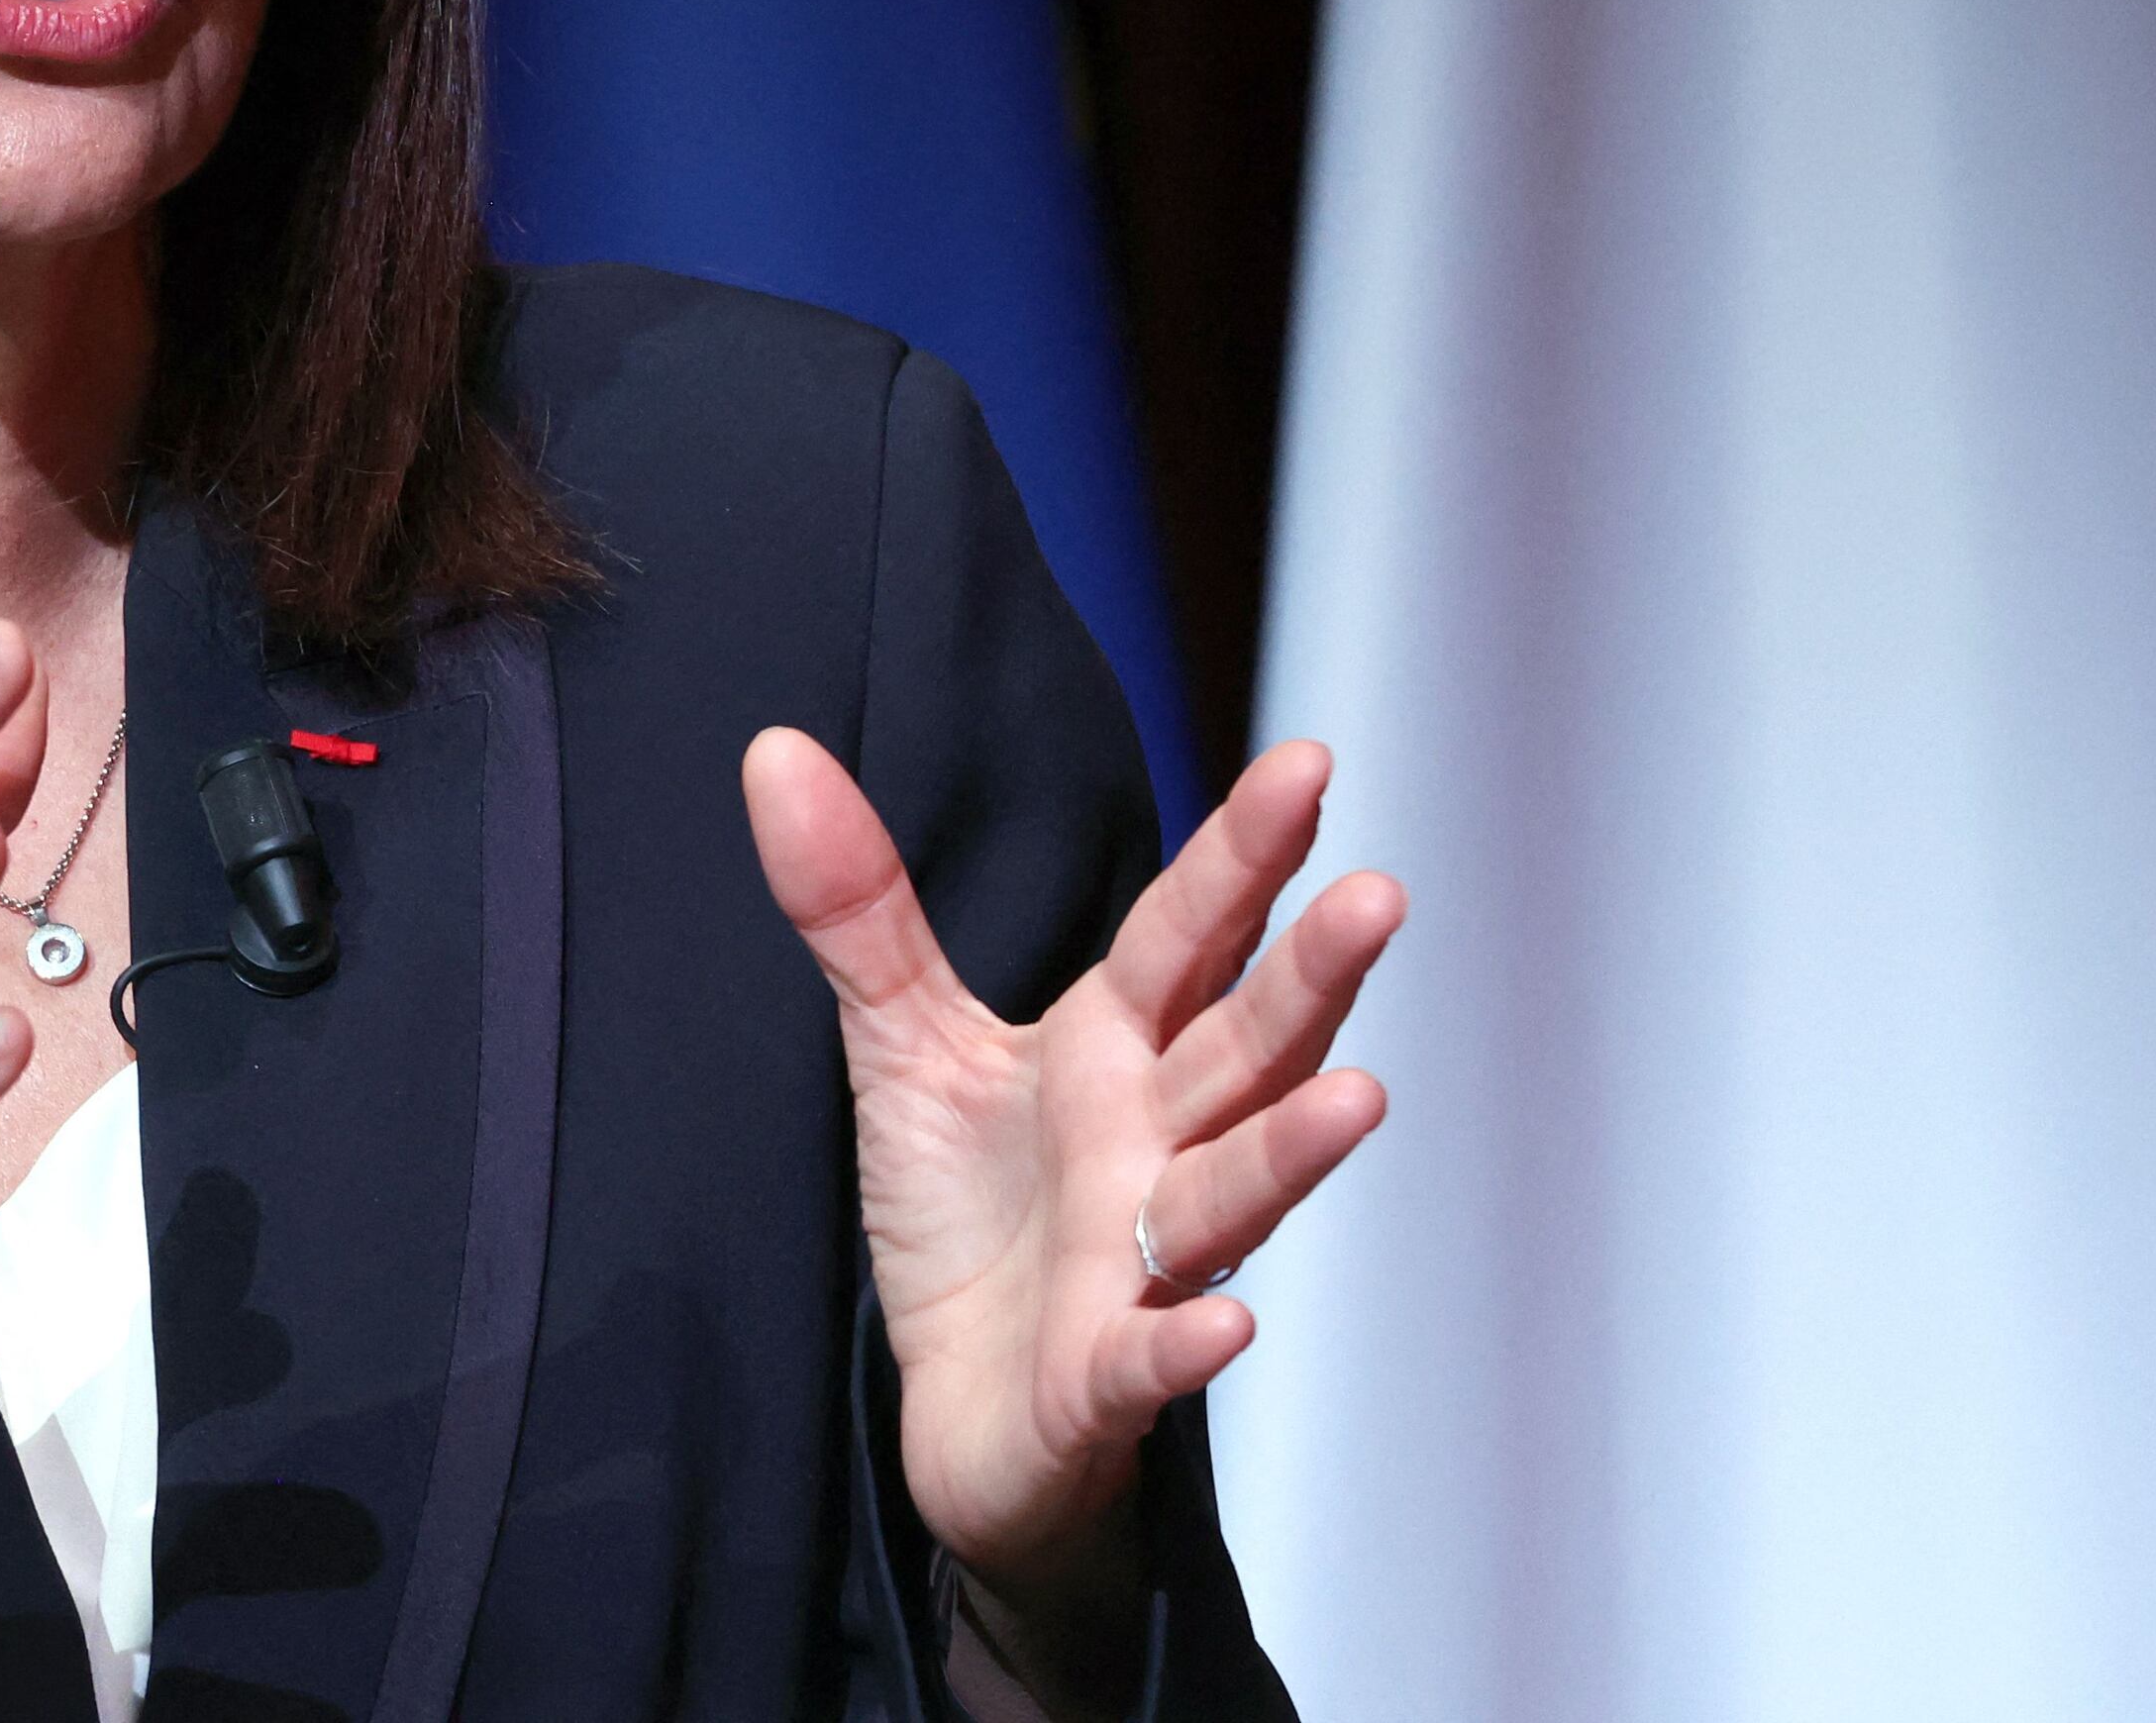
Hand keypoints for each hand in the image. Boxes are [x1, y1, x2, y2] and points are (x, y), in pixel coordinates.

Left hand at [743, 732, 1400, 1683]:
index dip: (1243, 857)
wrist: (955, 1405)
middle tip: (1379, 896)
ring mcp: (1139, 1264)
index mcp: (1116, 1051)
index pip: (1187, 938)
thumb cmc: (966, 1214)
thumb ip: (858, 905)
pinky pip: (1148, 1358)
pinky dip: (1184, 1344)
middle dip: (1311, 978)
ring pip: (1227, 1197)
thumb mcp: (903, 1043)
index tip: (1307, 763)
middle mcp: (1153, 1146)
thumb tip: (776, 749)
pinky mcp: (1099, 1379)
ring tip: (1359, 1097)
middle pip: (1244, 1051)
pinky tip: (1226, 1324)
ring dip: (1290, 1152)